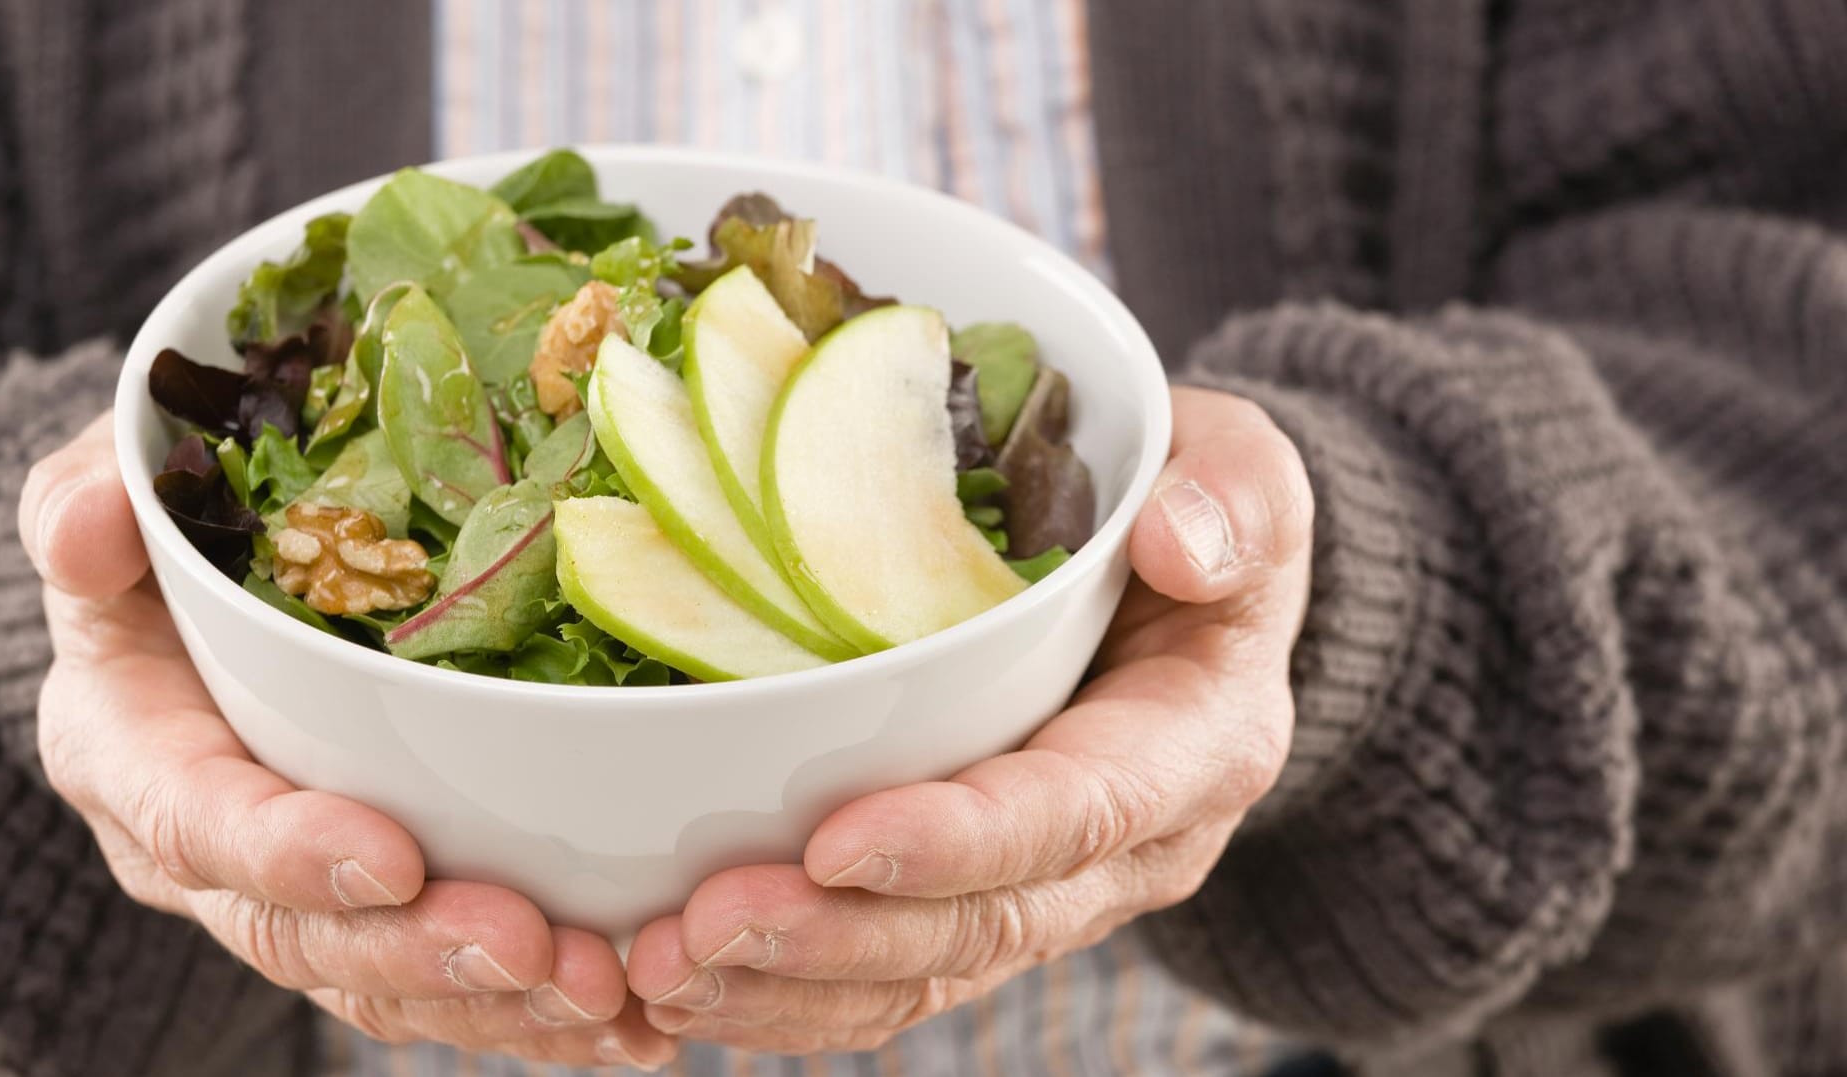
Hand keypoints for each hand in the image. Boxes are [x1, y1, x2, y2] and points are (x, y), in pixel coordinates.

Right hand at [21, 414, 675, 1068]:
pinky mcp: (376, 907)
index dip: (289, 855)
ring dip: (492, 1003)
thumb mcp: (117, 491)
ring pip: (382, 978)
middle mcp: (209, 852)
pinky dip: (533, 1010)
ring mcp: (295, 892)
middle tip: (532, 947)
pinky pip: (443, 983)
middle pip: (303, 934)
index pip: (200, 824)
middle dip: (419, 948)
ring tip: (600, 992)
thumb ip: (90, 503)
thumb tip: (87, 526)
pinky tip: (630, 1019)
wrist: (208, 587)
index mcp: (135, 753)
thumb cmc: (174, 524)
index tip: (391, 861)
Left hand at [625, 388, 1312, 1053]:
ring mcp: (1052, 889)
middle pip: (982, 924)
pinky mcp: (981, 900)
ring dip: (790, 987)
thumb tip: (1179, 543)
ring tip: (661, 969)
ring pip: (923, 974)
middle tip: (701, 925)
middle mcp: (1129, 850)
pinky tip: (681, 983)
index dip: (958, 841)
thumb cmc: (1203, 521)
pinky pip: (890, 976)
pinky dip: (787, 993)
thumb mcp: (1248, 474)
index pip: (1077, 815)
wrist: (1195, 594)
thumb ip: (1237, 499)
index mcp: (1197, 750)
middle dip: (838, 936)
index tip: (835, 841)